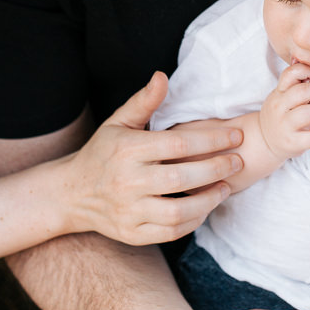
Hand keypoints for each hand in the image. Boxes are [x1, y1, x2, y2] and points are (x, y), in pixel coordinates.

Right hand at [66, 72, 244, 243]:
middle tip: (238, 161)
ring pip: (178, 211)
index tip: (235, 136)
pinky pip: (170, 232)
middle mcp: (127, 181)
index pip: (179, 144)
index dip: (212, 140)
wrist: (72, 193)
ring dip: (209, 200)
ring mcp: (128, 210)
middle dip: (217, 169)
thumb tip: (162, 76)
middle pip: (182, 177)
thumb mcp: (118, 123)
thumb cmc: (103, 153)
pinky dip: (193, 221)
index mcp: (127, 150)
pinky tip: (205, 208)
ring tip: (225, 187)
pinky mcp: (132, 233)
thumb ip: (143, 102)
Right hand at [258, 62, 309, 159]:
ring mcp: (284, 126)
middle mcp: (279, 107)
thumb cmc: (282, 115)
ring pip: (307, 113)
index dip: (308, 70)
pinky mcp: (292, 142)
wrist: (266, 140)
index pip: (290, 73)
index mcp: (279, 92)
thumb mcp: (284, 97)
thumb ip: (301, 86)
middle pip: (302, 92)